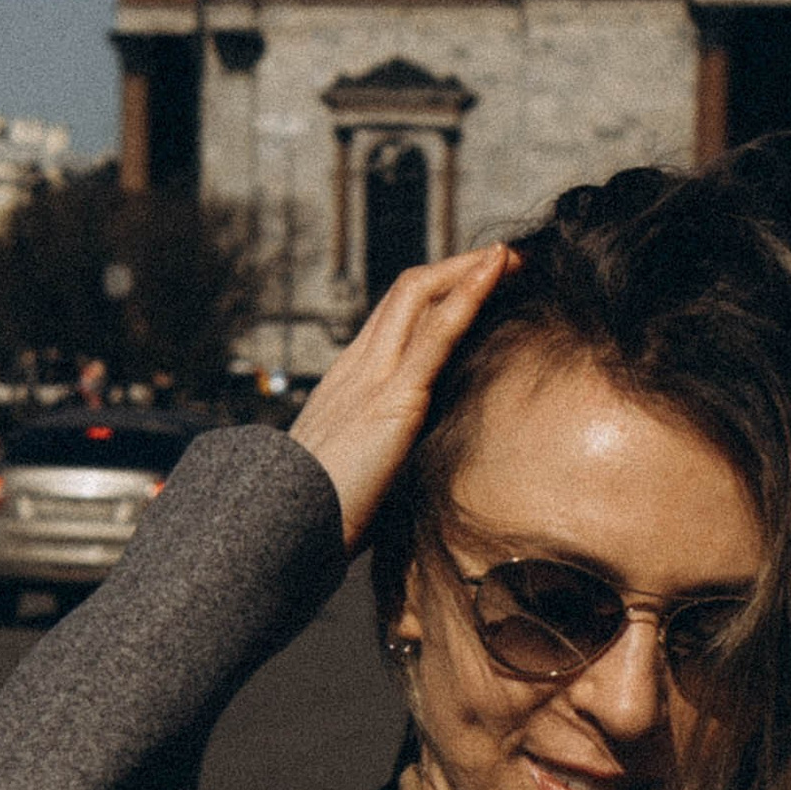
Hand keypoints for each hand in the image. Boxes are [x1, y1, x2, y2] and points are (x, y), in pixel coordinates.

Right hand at [290, 243, 516, 554]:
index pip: (393, 321)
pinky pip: (436, 332)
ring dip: (469, 270)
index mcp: (346, 386)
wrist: (278, 532)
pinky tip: (495, 271)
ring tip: (512, 257)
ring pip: (420, 297)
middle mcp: (356, 368)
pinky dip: (469, 294)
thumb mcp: (348, 475)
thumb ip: (375, 458)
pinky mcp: (393, 399)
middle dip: (456, 270)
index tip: (472, 288)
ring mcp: (372, 378)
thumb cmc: (314, 519)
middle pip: (407, 294)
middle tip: (504, 261)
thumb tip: (400, 474)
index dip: (434, 297)